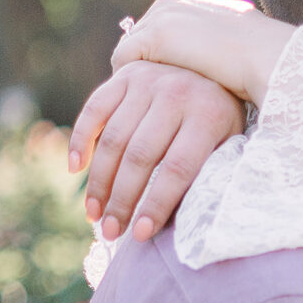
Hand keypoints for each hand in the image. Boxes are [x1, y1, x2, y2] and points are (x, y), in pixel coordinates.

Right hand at [69, 61, 245, 241]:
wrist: (211, 68)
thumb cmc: (219, 122)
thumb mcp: (228, 144)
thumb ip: (209, 173)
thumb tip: (184, 224)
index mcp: (209, 116)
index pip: (178, 169)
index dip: (157, 204)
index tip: (140, 235)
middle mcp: (177, 94)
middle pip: (140, 156)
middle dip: (123, 200)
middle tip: (111, 232)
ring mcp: (149, 81)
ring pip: (115, 138)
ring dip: (99, 181)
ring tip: (94, 214)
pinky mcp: (126, 74)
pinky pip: (95, 109)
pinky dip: (81, 139)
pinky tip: (75, 169)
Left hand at [111, 0, 293, 105]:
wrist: (268, 58)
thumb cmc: (260, 61)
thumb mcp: (231, 49)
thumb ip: (209, 49)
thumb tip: (206, 67)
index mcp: (188, 3)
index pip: (153, 29)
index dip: (155, 59)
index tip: (156, 86)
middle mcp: (170, 4)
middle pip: (136, 37)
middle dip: (138, 66)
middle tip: (139, 99)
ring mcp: (161, 18)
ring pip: (128, 49)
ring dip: (131, 76)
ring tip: (135, 105)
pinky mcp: (156, 36)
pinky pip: (123, 60)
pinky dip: (126, 81)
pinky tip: (138, 102)